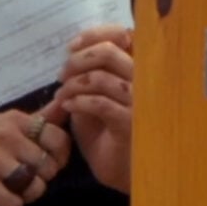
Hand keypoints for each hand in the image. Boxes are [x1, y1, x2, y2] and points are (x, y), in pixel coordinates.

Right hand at [0, 106, 71, 205]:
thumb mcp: (2, 124)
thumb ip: (35, 120)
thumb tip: (65, 106)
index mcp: (15, 120)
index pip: (59, 137)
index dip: (60, 155)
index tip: (50, 162)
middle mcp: (7, 135)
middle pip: (50, 165)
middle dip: (43, 178)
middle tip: (27, 178)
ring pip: (35, 186)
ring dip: (28, 194)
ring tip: (14, 189)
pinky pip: (14, 203)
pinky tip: (0, 198)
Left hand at [53, 26, 134, 192]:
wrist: (121, 170)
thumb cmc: (108, 133)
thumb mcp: (95, 97)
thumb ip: (90, 74)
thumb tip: (73, 52)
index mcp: (138, 70)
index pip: (122, 35)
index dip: (94, 35)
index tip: (71, 47)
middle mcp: (144, 81)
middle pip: (109, 52)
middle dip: (77, 60)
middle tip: (62, 75)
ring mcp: (140, 102)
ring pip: (102, 77)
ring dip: (73, 84)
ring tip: (62, 96)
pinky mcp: (130, 123)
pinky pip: (101, 103)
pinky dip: (79, 102)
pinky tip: (69, 107)